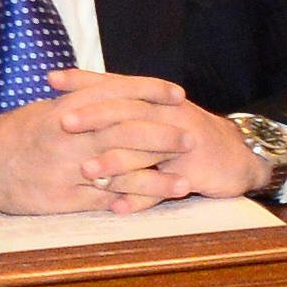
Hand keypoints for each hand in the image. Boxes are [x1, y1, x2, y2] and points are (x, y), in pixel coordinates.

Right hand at [0, 72, 197, 214]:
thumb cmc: (19, 132)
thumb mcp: (51, 106)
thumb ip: (85, 98)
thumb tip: (121, 89)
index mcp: (70, 106)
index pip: (119, 91)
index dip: (151, 91)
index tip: (178, 94)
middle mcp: (72, 134)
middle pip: (127, 131)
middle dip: (163, 135)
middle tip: (190, 136)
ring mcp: (69, 168)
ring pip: (121, 169)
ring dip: (156, 177)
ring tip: (184, 181)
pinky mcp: (64, 197)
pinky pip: (103, 198)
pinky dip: (130, 200)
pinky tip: (152, 204)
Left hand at [56, 71, 276, 199]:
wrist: (234, 157)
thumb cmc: (185, 137)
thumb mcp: (156, 117)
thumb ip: (122, 109)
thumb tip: (75, 101)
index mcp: (154, 100)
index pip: (115, 84)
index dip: (84, 80)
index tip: (51, 79)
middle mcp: (167, 115)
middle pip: (128, 111)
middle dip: (94, 116)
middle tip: (61, 122)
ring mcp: (181, 142)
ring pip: (144, 151)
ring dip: (115, 162)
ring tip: (86, 172)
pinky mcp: (193, 169)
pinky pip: (163, 186)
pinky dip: (141, 198)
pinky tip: (118, 207)